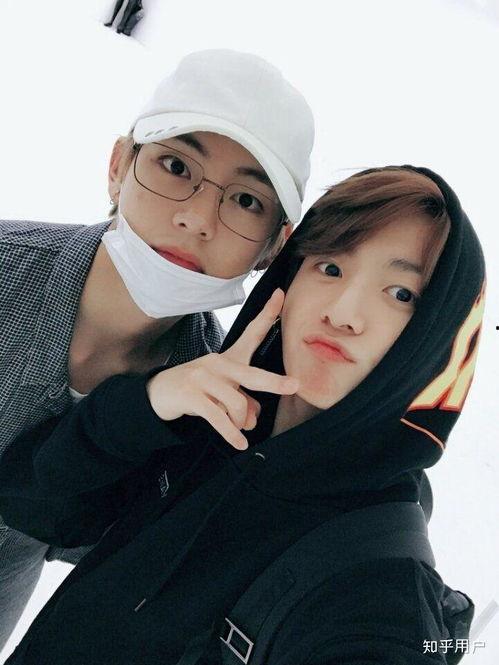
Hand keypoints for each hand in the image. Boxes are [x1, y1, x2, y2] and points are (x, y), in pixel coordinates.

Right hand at [146, 289, 298, 449]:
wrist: (159, 393)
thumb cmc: (199, 389)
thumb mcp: (224, 392)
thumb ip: (244, 402)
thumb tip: (253, 419)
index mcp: (229, 358)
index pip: (252, 333)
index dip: (268, 313)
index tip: (281, 293)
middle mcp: (218, 364)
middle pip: (252, 374)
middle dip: (274, 382)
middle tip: (293, 385)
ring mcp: (203, 378)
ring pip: (236, 404)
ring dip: (242, 422)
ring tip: (240, 430)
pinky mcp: (191, 396)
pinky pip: (219, 418)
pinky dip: (231, 434)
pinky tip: (239, 444)